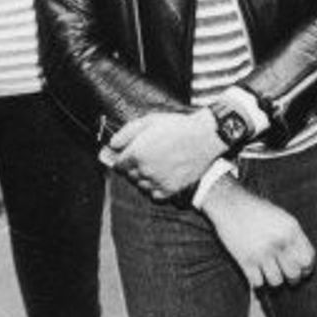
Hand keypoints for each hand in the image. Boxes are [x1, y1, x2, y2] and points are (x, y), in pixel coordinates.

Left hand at [107, 111, 225, 199]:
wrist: (205, 137)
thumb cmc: (177, 127)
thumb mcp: (149, 121)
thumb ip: (126, 133)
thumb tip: (112, 144)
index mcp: (136, 153)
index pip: (118, 164)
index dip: (122, 159)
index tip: (127, 156)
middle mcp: (145, 170)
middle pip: (129, 175)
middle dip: (132, 167)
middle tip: (144, 158)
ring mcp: (158, 181)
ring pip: (141, 186)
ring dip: (143, 178)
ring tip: (154, 167)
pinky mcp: (171, 189)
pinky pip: (154, 195)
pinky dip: (154, 188)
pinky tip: (160, 177)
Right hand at [199, 174, 315, 288]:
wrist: (229, 203)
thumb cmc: (256, 210)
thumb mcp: (281, 217)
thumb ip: (294, 237)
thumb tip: (305, 263)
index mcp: (291, 229)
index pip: (308, 259)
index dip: (306, 267)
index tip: (301, 269)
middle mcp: (278, 241)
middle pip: (294, 274)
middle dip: (291, 276)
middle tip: (285, 271)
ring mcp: (261, 252)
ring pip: (277, 281)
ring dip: (273, 277)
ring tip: (268, 269)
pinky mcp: (245, 260)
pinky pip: (258, 282)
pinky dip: (257, 279)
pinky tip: (255, 269)